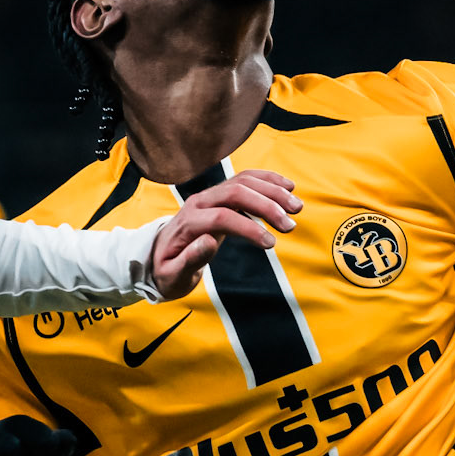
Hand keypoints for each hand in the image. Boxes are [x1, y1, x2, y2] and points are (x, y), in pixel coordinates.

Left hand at [151, 171, 300, 298]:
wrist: (157, 255)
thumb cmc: (166, 271)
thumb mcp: (172, 275)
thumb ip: (189, 260)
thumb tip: (210, 241)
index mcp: (187, 222)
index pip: (221, 217)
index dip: (248, 228)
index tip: (271, 243)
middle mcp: (199, 202)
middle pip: (235, 192)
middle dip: (266, 205)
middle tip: (291, 225)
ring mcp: (210, 195)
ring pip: (243, 182)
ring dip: (272, 191)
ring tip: (297, 207)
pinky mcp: (220, 195)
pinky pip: (245, 180)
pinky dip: (267, 180)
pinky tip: (288, 187)